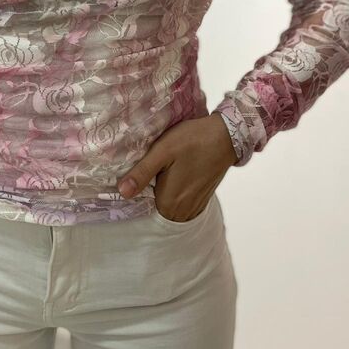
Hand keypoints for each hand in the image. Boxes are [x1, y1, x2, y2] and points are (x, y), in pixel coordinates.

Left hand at [115, 113, 237, 221]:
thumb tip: (122, 192)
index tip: (130, 178)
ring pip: (167, 206)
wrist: (226, 136)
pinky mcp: (201, 200)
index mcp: (168, 203)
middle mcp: (181, 212)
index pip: (141, 207)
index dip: (134, 193)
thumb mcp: (162, 151)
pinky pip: (180, 203)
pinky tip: (171, 176)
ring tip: (157, 173)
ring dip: (161, 194)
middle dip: (147, 195)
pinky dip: (173, 193)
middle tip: (142, 173)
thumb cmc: (192, 140)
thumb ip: (142, 173)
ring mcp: (193, 207)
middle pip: (155, 208)